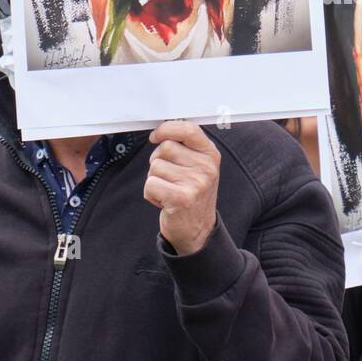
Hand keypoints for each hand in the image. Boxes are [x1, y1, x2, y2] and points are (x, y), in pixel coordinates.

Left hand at [144, 120, 220, 255]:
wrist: (198, 231)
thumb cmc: (193, 195)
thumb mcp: (198, 167)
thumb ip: (185, 147)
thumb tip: (162, 130)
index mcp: (211, 155)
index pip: (189, 129)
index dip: (167, 129)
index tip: (156, 136)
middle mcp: (206, 167)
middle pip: (165, 147)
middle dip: (158, 161)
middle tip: (169, 178)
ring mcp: (196, 183)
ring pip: (155, 166)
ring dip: (154, 179)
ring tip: (169, 191)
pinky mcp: (181, 198)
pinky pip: (150, 184)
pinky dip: (151, 194)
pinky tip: (164, 201)